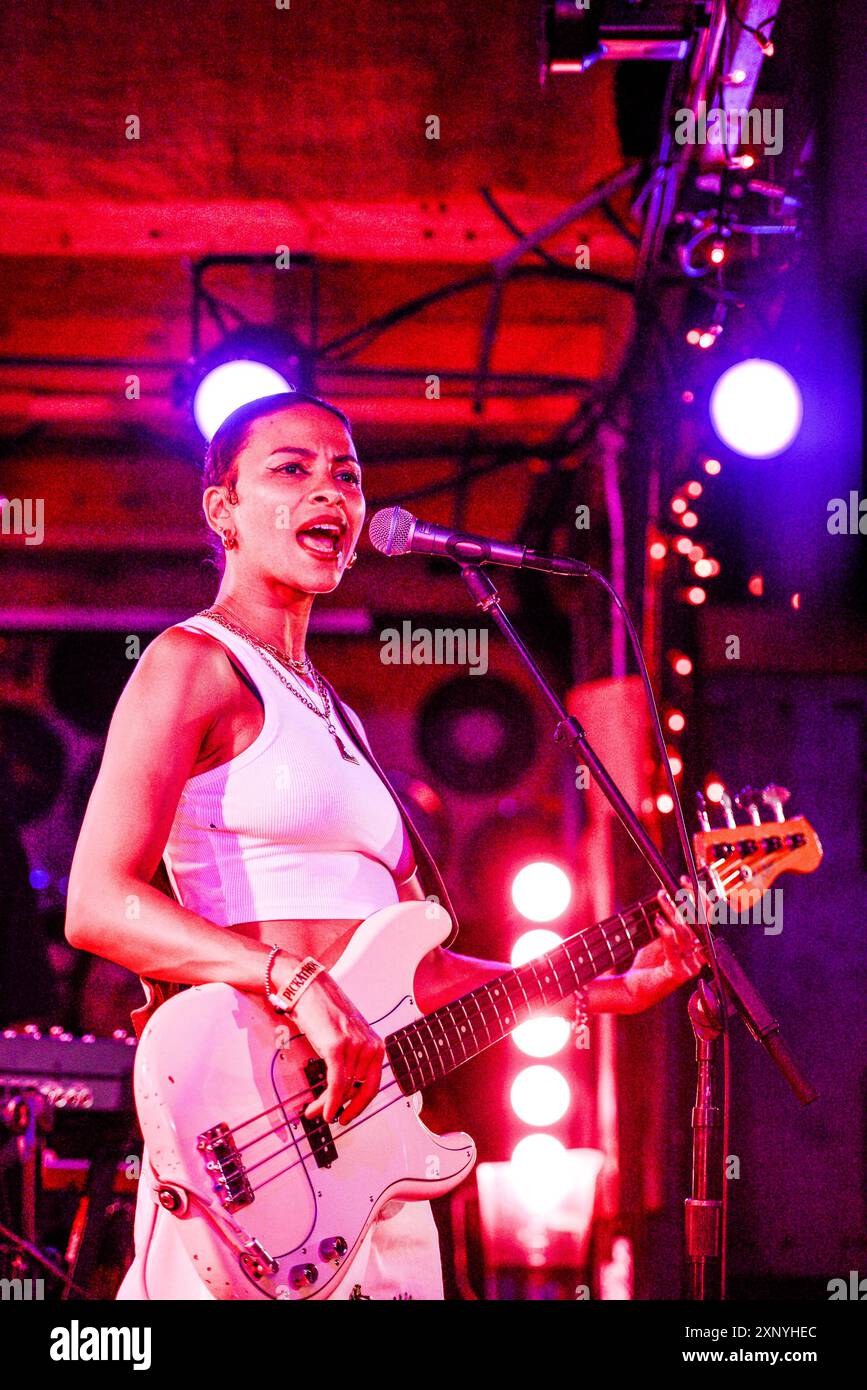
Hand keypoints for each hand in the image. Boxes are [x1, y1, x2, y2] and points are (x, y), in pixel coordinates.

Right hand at [272, 960, 384, 1125]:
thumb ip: (351, 1058)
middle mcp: (369, 1045)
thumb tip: (344, 1090)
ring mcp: (354, 1046)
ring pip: (343, 1089)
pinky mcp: (337, 1047)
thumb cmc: (322, 1009)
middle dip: (339, 1106)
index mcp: (375, 1044)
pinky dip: (329, 1101)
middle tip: (325, 1116)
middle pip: (355, 1090)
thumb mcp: (345, 1035)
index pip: (372, 1085)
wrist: (306, 987)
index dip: (359, 1105)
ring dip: (326, 1104)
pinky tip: (323, 1111)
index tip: (347, 1116)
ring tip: (313, 1110)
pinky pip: (336, 1084)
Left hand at [614, 884, 707, 1013]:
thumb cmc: (650, 963)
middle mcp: (699, 956)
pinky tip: (658, 921)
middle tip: (680, 885)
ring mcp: (690, 966)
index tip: (687, 882)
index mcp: (698, 946)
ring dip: (673, 912)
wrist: (634, 988)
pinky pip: (673, 950)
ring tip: (662, 898)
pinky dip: (665, 934)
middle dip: (691, 901)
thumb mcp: (661, 938)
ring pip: (685, 934)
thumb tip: (674, 898)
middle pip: (701, 924)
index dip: (700, 899)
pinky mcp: (677, 974)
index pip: (706, 919)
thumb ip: (672, 924)